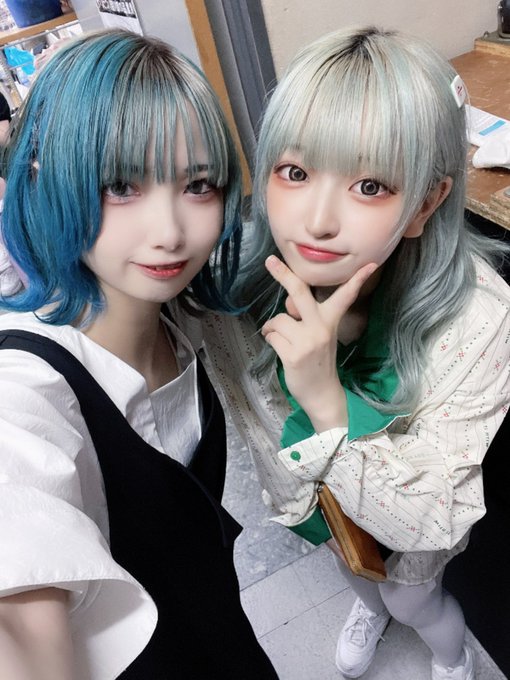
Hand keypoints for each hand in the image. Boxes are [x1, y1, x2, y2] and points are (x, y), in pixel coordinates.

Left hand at [261, 255, 376, 431]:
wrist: (322, 394)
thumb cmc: (319, 362)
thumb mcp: (322, 336)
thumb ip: (309, 318)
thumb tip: (288, 303)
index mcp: (331, 321)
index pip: (345, 296)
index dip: (357, 280)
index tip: (370, 265)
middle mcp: (321, 328)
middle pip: (300, 293)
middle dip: (283, 274)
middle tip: (270, 260)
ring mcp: (307, 341)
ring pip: (278, 319)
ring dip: (273, 328)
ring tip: (282, 339)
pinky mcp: (293, 354)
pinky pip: (271, 335)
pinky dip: (270, 338)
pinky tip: (279, 348)